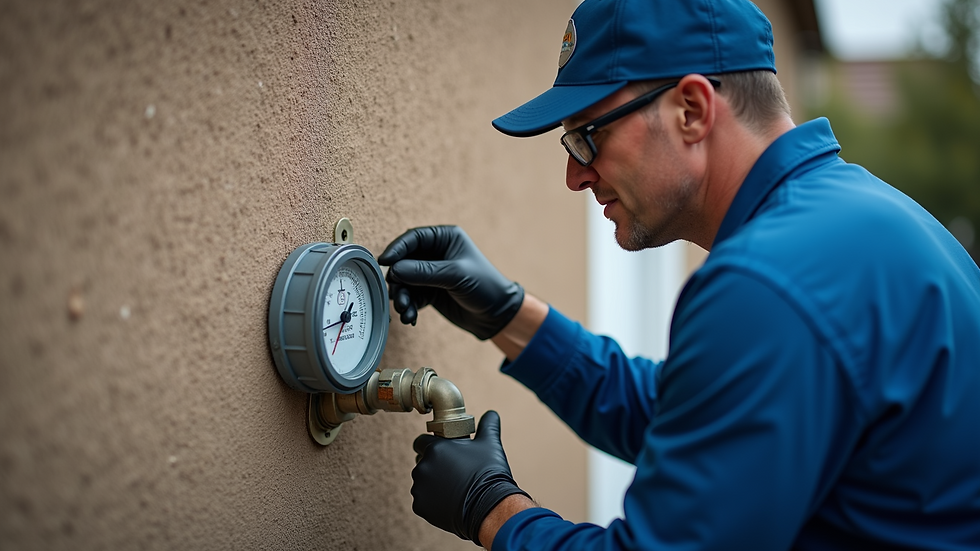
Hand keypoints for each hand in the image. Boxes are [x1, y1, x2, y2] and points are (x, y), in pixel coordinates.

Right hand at [378, 226, 523, 339]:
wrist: (497, 315)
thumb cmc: (485, 286)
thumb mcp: (455, 275)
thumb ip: (424, 272)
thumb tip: (394, 270)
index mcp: (445, 238)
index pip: (413, 238)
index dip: (396, 249)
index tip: (384, 262)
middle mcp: (435, 254)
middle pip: (403, 261)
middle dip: (397, 280)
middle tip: (397, 295)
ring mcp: (431, 274)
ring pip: (404, 281)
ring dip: (401, 296)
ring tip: (405, 310)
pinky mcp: (429, 292)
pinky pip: (410, 296)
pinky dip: (408, 307)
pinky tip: (410, 318)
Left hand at [411, 411, 528, 545]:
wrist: (489, 505)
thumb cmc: (488, 473)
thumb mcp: (490, 444)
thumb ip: (488, 425)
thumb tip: (492, 414)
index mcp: (435, 448)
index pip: (421, 442)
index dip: (431, 445)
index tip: (443, 453)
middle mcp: (423, 466)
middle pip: (422, 463)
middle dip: (434, 466)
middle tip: (453, 472)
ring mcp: (419, 488)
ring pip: (422, 482)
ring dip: (432, 484)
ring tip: (453, 488)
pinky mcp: (420, 506)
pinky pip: (422, 501)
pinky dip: (432, 502)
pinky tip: (449, 501)